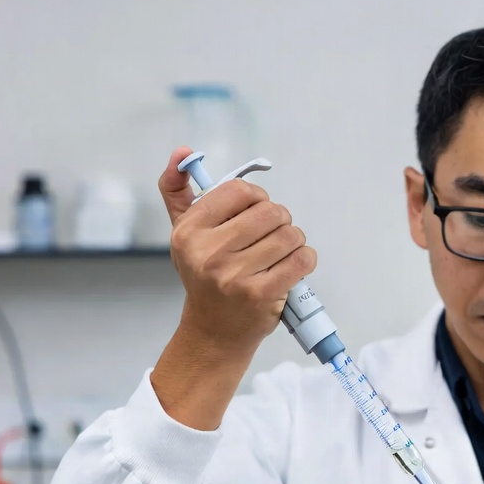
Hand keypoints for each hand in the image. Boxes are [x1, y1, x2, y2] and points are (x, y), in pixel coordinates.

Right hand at [159, 146, 315, 356]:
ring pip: (290, 235)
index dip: (256, 197)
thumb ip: (178, 191)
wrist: (214, 331)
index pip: (239, 191)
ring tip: (282, 252)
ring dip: (294, 241)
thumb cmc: (205, 276)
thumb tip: (182, 152)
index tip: (256, 211)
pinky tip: (294, 265)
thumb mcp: (184, 234)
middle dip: (280, 220)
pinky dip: (306, 258)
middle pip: (270, 211)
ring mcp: (234, 276)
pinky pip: (302, 259)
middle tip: (273, 235)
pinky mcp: (261, 295)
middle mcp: (208, 253)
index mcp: (189, 232)